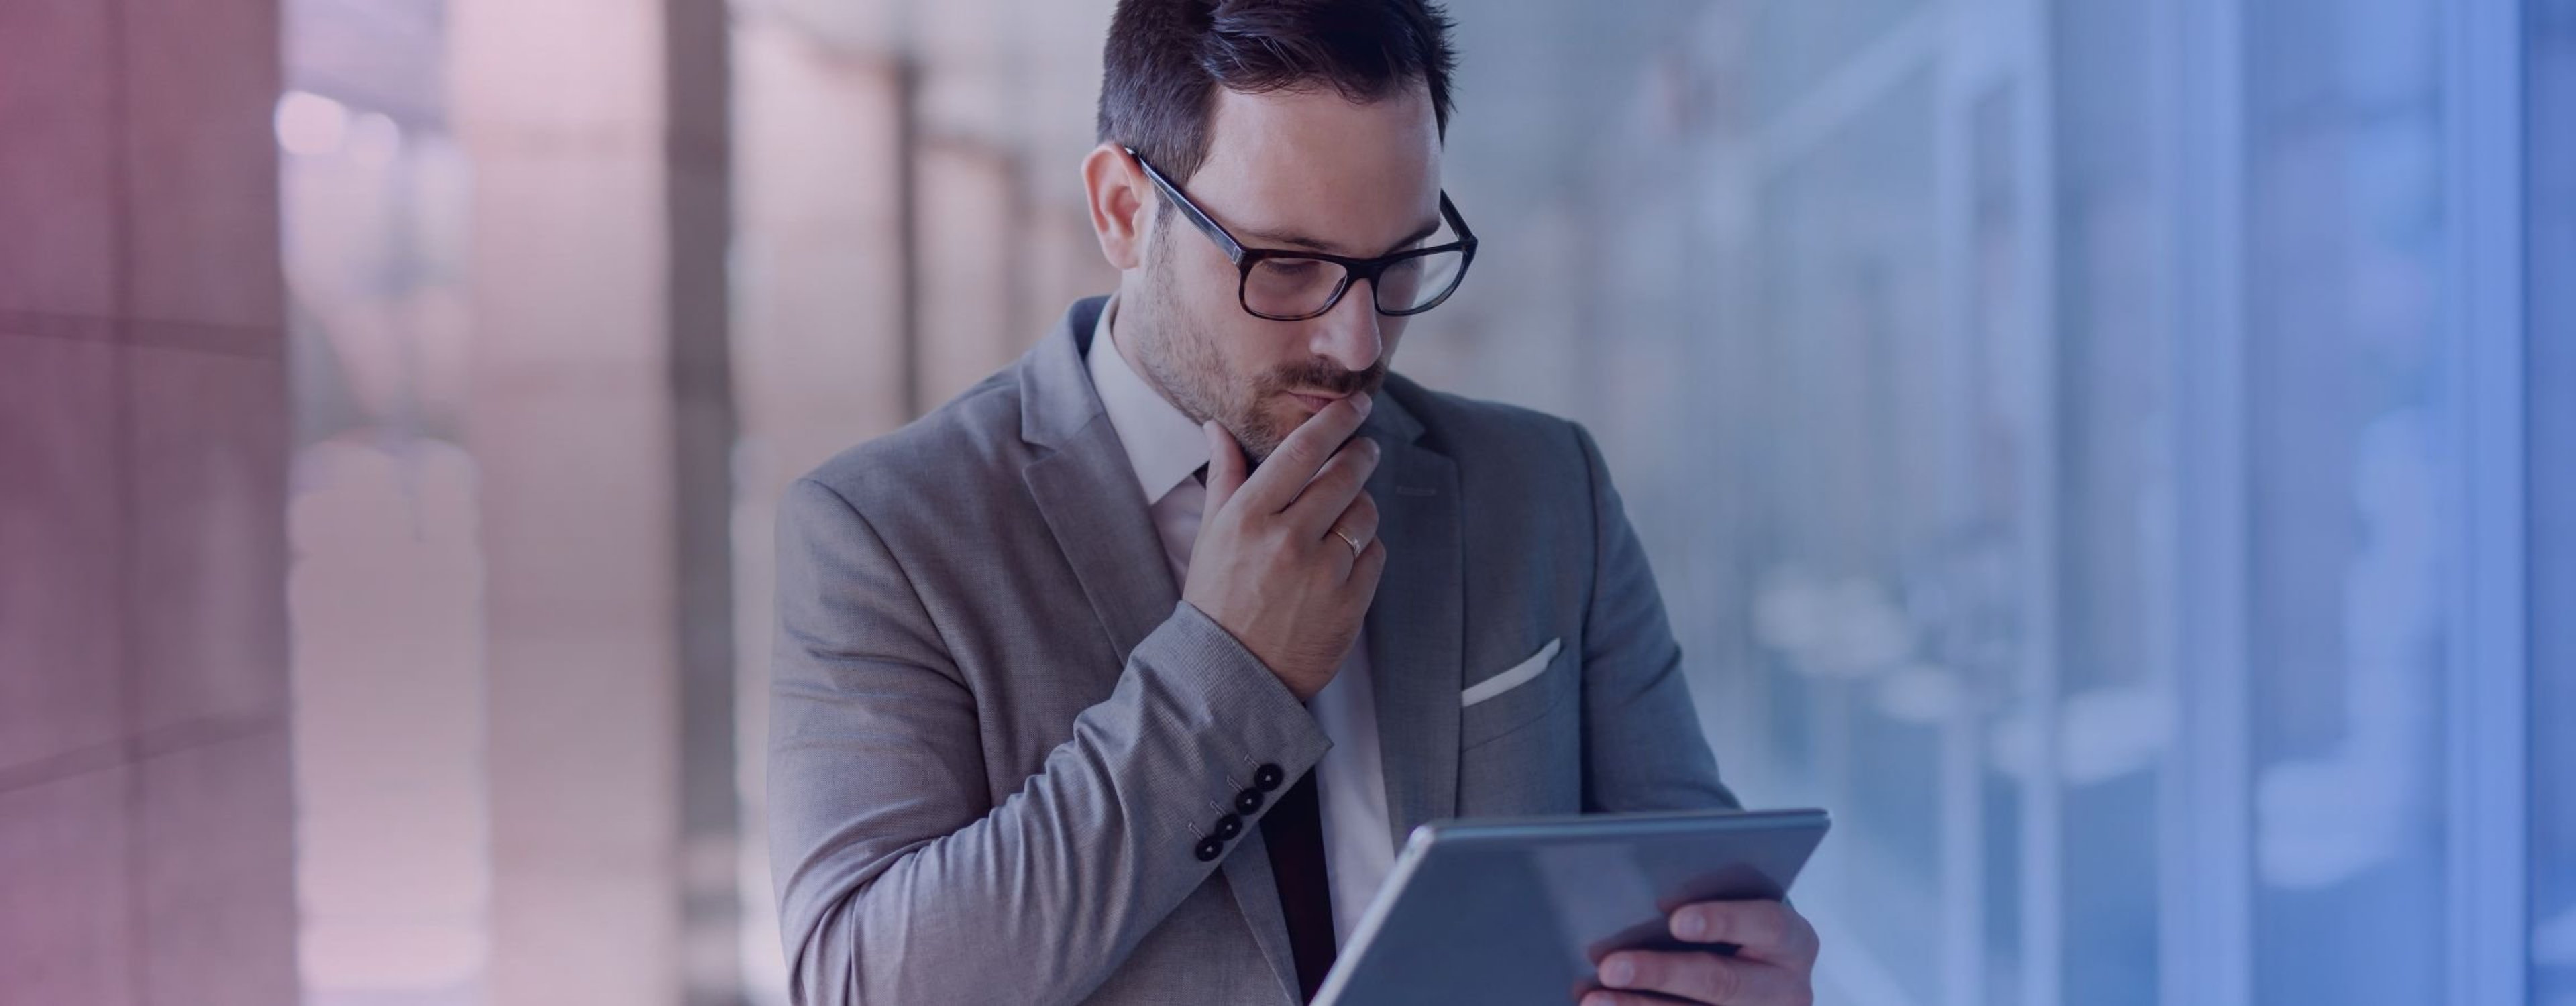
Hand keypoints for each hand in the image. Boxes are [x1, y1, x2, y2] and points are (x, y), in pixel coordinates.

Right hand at [1180, 395, 1386, 700]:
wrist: (1232, 676)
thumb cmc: (1218, 600)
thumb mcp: (1211, 535)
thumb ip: (1224, 477)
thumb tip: (1218, 428)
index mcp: (1249, 517)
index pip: (1303, 450)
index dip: (1336, 420)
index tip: (1356, 404)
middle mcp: (1288, 539)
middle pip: (1344, 475)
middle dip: (1360, 455)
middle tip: (1364, 449)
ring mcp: (1323, 573)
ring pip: (1364, 513)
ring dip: (1360, 506)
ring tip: (1343, 515)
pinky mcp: (1350, 603)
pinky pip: (1374, 554)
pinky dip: (1365, 549)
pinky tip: (1345, 557)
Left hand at [1579, 899, 1818, 1005]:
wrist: (1764, 975)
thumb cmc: (1738, 930)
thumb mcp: (1736, 909)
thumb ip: (1702, 907)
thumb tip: (1649, 911)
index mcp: (1793, 940)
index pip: (1765, 924)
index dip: (1722, 919)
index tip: (1675, 919)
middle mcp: (1787, 990)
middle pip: (1723, 982)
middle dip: (1662, 974)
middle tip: (1611, 966)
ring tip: (1593, 999)